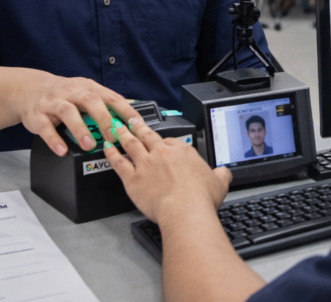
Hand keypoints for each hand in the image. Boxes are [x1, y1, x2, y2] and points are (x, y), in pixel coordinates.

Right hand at [13, 74, 140, 156]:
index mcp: (88, 87)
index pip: (111, 97)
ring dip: (80, 129)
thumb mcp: (85, 93)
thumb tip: (129, 119)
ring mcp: (54, 102)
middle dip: (104, 119)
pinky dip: (54, 139)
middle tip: (113, 136)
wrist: (29, 90)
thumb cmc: (65, 96)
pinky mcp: (38, 114)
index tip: (136, 124)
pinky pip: (46, 127)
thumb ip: (104, 105)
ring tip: (89, 145)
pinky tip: (62, 150)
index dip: (125, 110)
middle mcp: (72, 92)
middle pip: (91, 101)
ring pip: (68, 112)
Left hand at [105, 119, 232, 222]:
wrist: (185, 210)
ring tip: (116, 127)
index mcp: (182, 151)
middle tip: (132, 120)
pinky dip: (111, 153)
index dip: (167, 141)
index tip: (164, 142)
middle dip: (139, 127)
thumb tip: (224, 172)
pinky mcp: (133, 179)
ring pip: (131, 144)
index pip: (172, 141)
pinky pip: (119, 162)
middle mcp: (162, 154)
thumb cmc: (200, 199)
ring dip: (122, 134)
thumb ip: (221, 174)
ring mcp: (146, 165)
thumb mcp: (220, 183)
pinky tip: (107, 148)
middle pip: (148, 136)